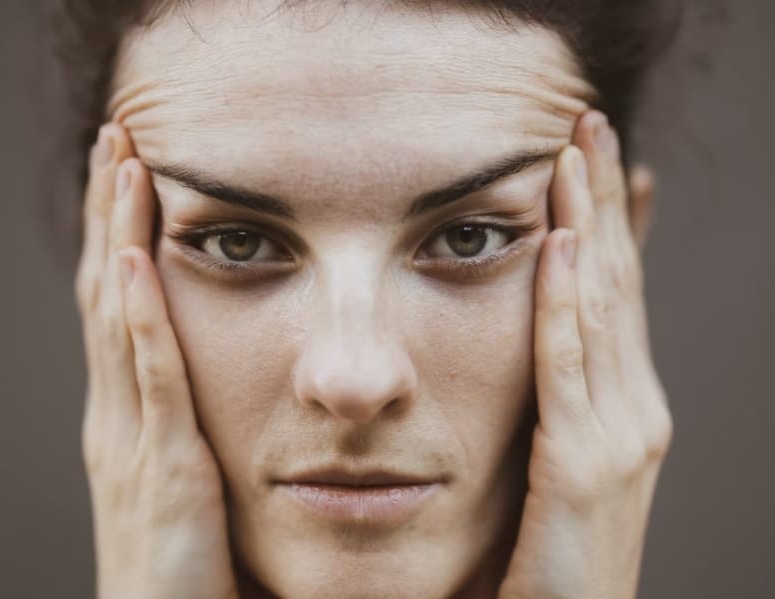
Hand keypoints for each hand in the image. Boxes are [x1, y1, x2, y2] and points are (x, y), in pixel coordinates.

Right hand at [75, 123, 239, 598]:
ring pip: (121, 317)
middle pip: (108, 290)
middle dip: (113, 211)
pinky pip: (154, 379)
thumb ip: (189, 423)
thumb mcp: (182, 475)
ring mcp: (133, 437)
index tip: (129, 173)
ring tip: (126, 168)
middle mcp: (117, 413)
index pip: (118, 303)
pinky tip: (142, 262)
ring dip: (123, 237)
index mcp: (126, 413)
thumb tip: (212, 373)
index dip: (118, 233)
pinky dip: (143, 317)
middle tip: (117, 139)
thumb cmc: (185, 559)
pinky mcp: (164, 467)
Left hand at [497, 111, 673, 598]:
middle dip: (599, 198)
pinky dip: (562, 301)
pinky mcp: (586, 463)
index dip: (605, 218)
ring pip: (598, 306)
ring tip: (572, 153)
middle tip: (586, 121)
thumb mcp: (560, 459)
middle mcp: (634, 407)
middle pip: (614, 280)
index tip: (591, 155)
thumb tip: (537, 342)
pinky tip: (555, 247)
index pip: (615, 290)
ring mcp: (619, 433)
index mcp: (624, 403)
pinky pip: (567, 364)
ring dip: (583, 224)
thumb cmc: (552, 550)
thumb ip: (556, 398)